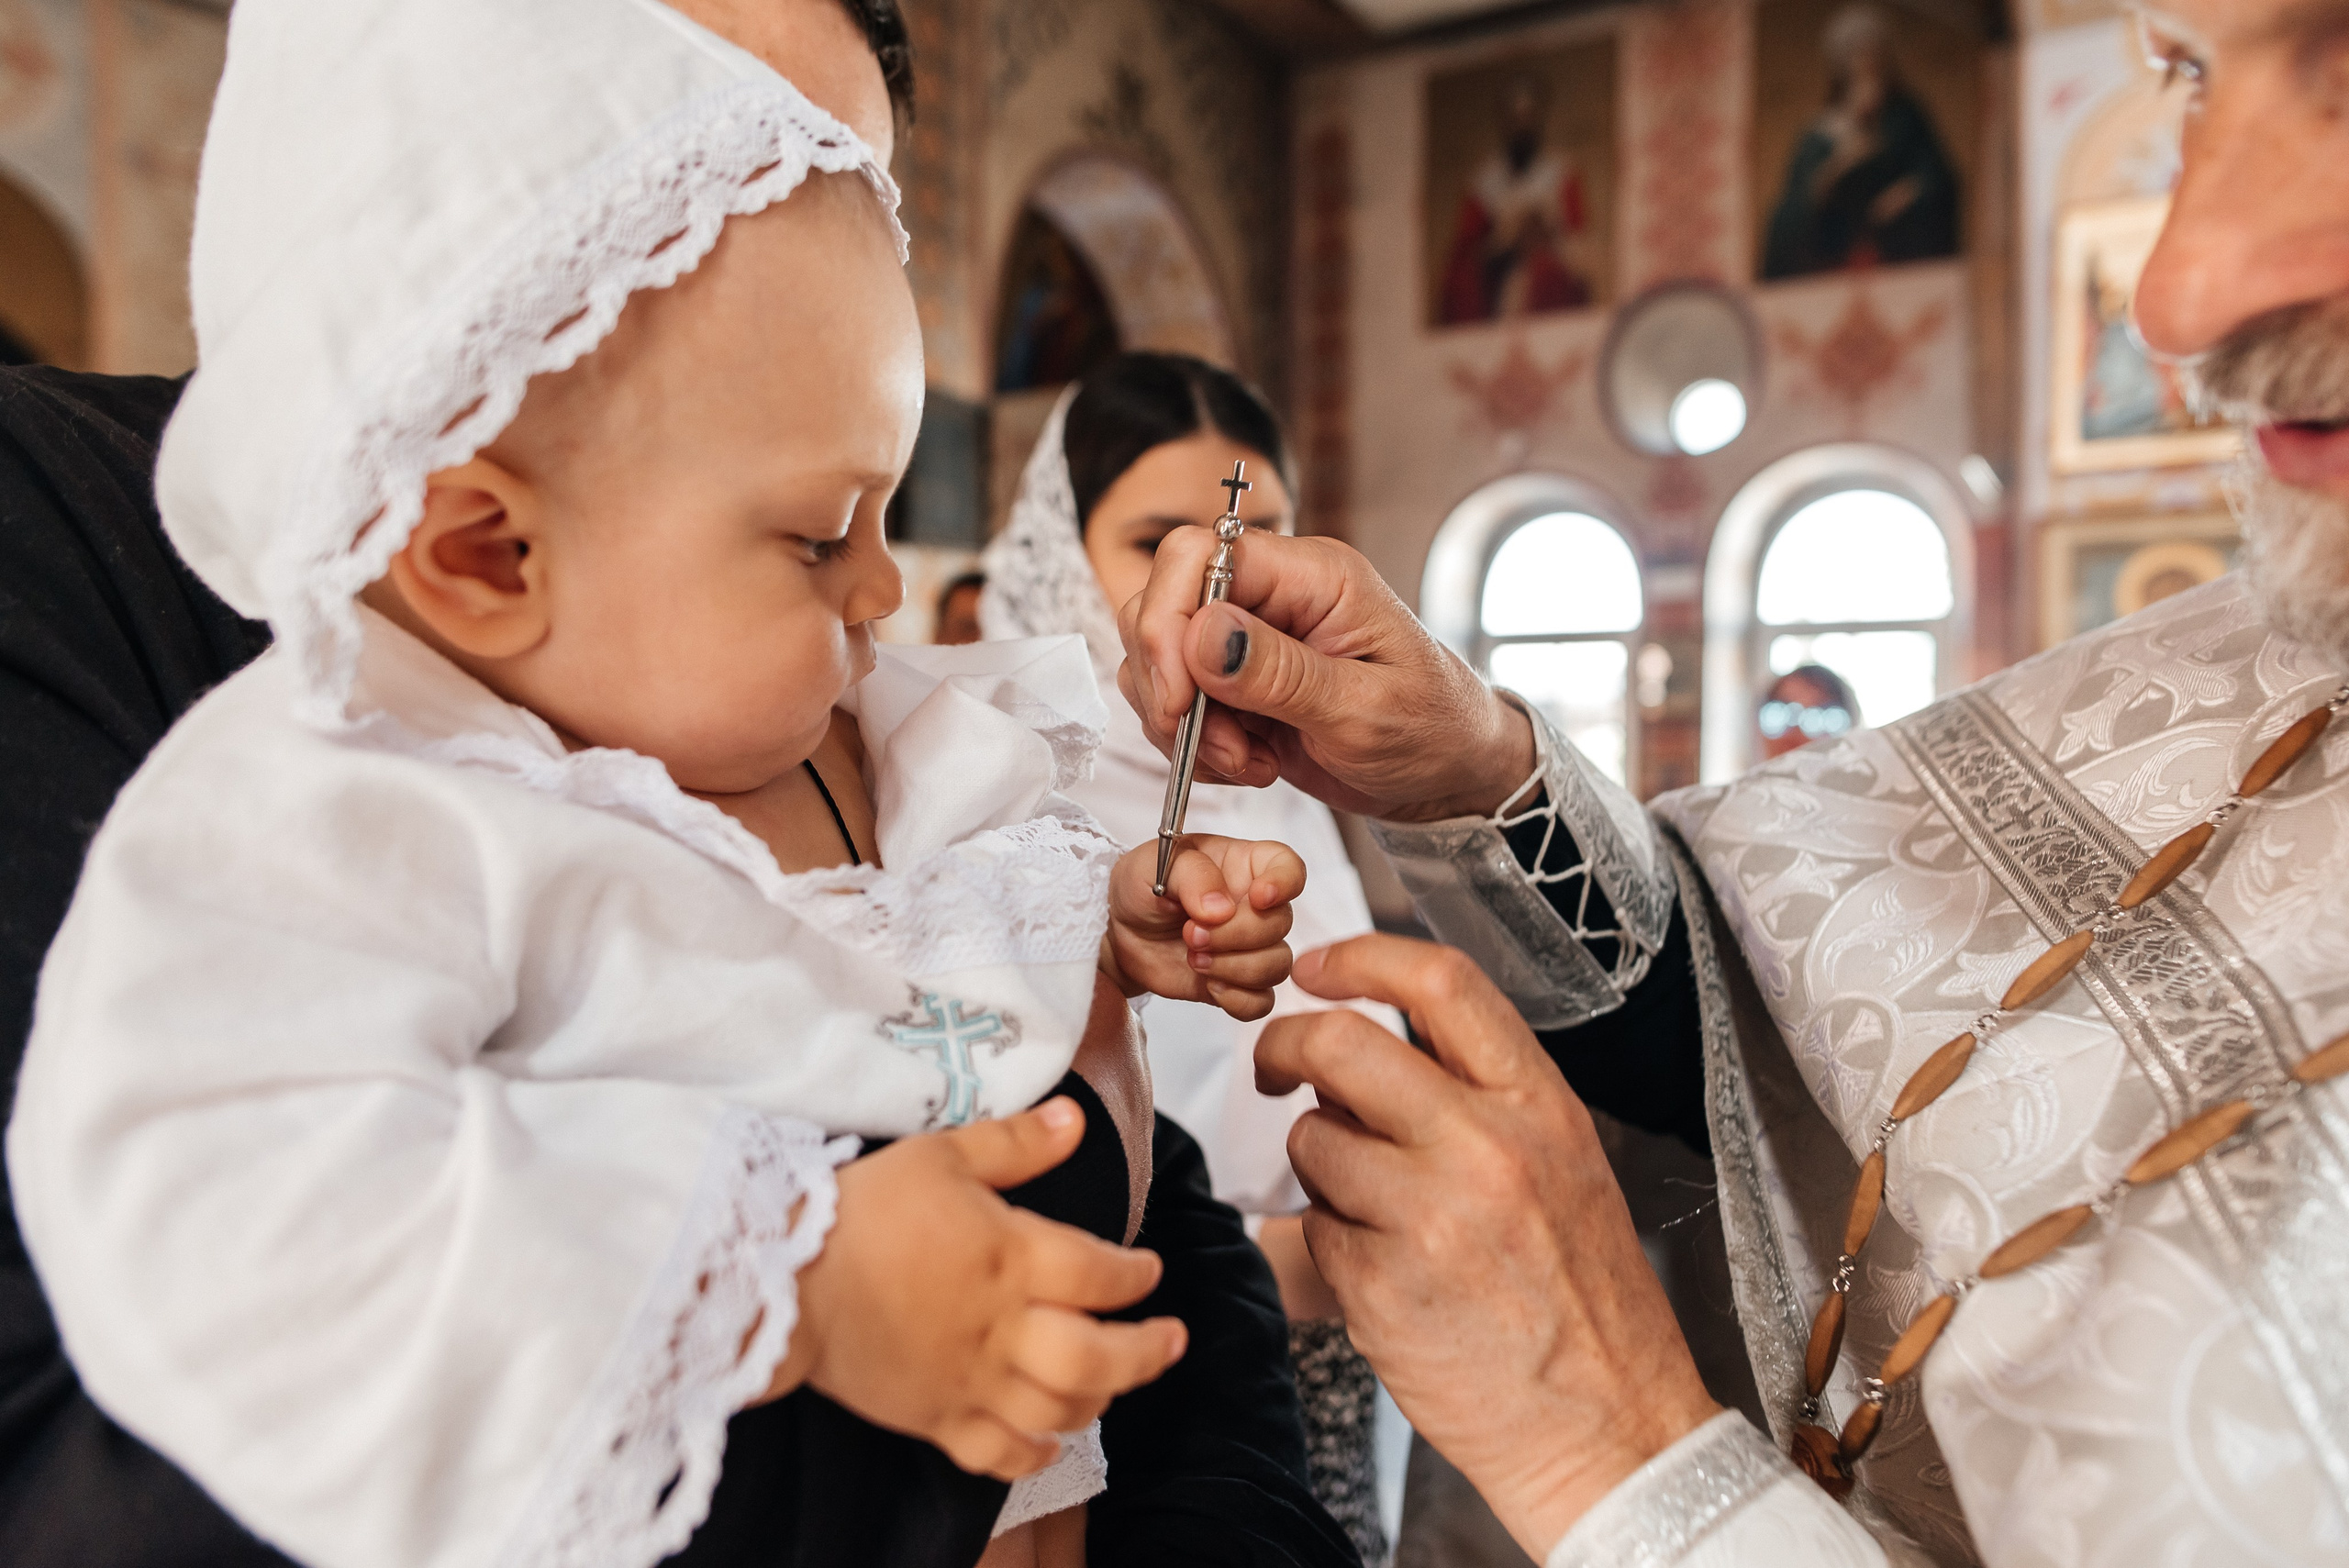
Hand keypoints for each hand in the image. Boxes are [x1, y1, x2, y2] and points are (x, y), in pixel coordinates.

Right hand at [765, 1099, 1187, 1479]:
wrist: (780, 1279)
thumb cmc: (860, 1209)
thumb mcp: (940, 1154)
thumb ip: (1015, 1142)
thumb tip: (1075, 1120)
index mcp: (1011, 1257)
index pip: (1100, 1273)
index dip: (1136, 1274)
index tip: (1148, 1270)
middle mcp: (1002, 1328)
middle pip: (1098, 1357)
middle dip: (1147, 1353)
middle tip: (1171, 1338)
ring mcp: (970, 1380)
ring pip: (1058, 1410)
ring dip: (1098, 1400)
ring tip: (1112, 1383)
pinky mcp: (934, 1418)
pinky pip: (998, 1455)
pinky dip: (1034, 1455)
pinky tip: (1050, 1443)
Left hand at [1101, 836, 1303, 1021]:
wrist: (1120, 932)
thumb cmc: (1141, 887)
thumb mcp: (1154, 865)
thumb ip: (1192, 876)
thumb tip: (1221, 909)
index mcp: (1244, 866)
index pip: (1288, 867)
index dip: (1285, 883)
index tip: (1259, 897)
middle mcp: (1255, 906)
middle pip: (1280, 923)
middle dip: (1235, 934)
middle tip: (1191, 933)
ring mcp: (1250, 947)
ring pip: (1277, 965)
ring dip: (1235, 968)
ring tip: (1194, 958)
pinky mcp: (1237, 983)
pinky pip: (1261, 1001)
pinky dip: (1238, 999)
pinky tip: (1209, 985)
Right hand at [1115, 529, 1533, 821]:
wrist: (1450, 775)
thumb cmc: (1433, 731)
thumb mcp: (1365, 710)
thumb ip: (1281, 673)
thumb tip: (1202, 633)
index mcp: (1313, 575)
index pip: (1197, 554)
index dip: (1169, 621)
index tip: (1181, 697)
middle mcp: (1273, 596)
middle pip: (1163, 603)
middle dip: (1171, 684)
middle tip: (1219, 744)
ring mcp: (1249, 641)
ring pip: (1160, 659)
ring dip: (1186, 725)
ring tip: (1248, 762)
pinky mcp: (1236, 685)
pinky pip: (1177, 703)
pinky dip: (1196, 746)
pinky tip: (1249, 765)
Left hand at [1256, 937, 1717, 1557]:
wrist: (1609, 1431)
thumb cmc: (1583, 1301)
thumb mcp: (1563, 1165)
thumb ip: (1477, 1097)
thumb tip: (1365, 1049)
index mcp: (1539, 1106)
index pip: (1440, 982)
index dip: (1360, 956)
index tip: (1317, 964)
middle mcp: (1485, 1148)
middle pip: (1341, 1043)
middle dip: (1287, 1045)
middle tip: (1278, 1066)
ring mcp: (1427, 1218)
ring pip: (1313, 1139)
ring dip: (1318, 1162)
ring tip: (1371, 1205)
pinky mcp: (1379, 1287)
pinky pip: (1314, 1228)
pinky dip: (1331, 1240)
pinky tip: (1385, 1271)